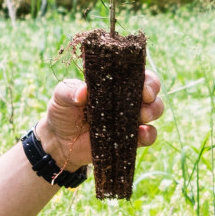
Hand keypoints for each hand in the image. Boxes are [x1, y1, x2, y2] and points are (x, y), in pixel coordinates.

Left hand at [35, 69, 163, 171]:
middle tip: (144, 99)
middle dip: (152, 93)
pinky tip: (141, 134)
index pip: (137, 74)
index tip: (142, 86)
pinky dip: (149, 134)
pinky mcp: (130, 139)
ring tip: (142, 116)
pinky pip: (148, 135)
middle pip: (151, 91)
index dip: (146, 78)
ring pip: (154, 110)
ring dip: (153, 111)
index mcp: (114, 83)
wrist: (59, 141)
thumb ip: (69, 91)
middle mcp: (127, 98)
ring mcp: (130, 119)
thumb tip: (84, 92)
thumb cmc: (63, 111)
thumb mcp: (61, 96)